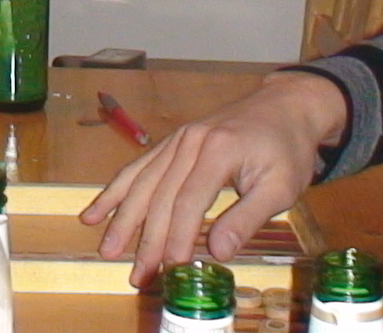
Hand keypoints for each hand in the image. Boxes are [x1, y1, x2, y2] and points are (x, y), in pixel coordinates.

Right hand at [80, 70, 346, 286]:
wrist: (284, 108)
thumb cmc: (286, 149)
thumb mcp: (281, 187)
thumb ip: (247, 218)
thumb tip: (217, 251)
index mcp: (218, 150)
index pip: (189, 200)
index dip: (178, 236)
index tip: (171, 266)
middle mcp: (191, 142)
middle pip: (160, 194)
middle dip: (146, 238)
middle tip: (137, 273)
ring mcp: (178, 139)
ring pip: (143, 182)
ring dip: (122, 218)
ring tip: (107, 248)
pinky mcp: (173, 143)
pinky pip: (139, 168)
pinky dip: (116, 191)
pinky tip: (96, 211)